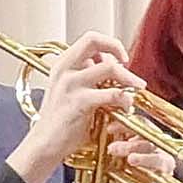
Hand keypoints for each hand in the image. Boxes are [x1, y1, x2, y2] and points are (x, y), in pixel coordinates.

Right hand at [15, 31, 141, 174]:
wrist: (45, 144)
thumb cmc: (61, 121)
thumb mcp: (71, 91)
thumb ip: (87, 75)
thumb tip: (110, 64)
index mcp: (63, 64)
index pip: (89, 39)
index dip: (110, 44)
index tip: (121, 57)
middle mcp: (64, 69)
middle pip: (94, 41)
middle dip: (117, 49)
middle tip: (129, 65)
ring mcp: (70, 84)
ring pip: (109, 67)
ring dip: (128, 77)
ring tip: (138, 88)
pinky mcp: (79, 102)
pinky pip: (111, 94)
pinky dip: (124, 99)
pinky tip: (126, 106)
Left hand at [97, 135, 176, 182]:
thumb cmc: (135, 175)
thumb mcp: (128, 156)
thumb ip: (120, 142)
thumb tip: (102, 127)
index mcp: (155, 146)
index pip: (144, 128)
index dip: (127, 125)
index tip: (109, 128)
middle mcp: (162, 158)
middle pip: (151, 144)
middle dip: (132, 144)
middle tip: (112, 148)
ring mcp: (162, 177)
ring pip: (157, 164)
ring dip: (143, 159)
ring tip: (130, 160)